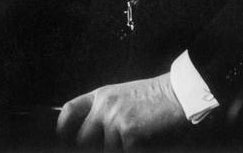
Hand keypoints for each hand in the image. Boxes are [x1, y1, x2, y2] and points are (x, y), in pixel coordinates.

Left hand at [56, 73, 187, 149]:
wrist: (180, 95)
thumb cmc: (155, 98)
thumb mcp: (124, 96)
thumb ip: (105, 111)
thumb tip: (91, 134)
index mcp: (101, 96)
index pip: (70, 111)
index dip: (62, 128)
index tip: (64, 139)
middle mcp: (105, 107)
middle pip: (83, 139)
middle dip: (95, 147)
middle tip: (114, 142)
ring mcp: (116, 121)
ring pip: (106, 150)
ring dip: (120, 148)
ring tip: (137, 137)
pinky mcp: (130, 134)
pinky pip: (125, 152)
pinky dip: (135, 149)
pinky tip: (145, 142)